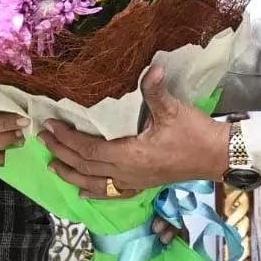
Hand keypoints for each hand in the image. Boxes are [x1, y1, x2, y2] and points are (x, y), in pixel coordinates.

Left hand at [40, 65, 229, 199]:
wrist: (216, 157)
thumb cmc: (194, 133)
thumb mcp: (173, 110)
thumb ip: (156, 90)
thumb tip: (152, 68)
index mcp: (130, 155)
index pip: (90, 149)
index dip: (68, 139)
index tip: (52, 126)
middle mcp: (127, 173)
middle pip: (86, 166)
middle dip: (62, 153)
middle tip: (44, 139)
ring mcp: (134, 182)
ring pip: (94, 183)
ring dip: (71, 174)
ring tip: (52, 165)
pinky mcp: (142, 185)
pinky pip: (110, 192)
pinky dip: (93, 192)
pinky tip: (81, 191)